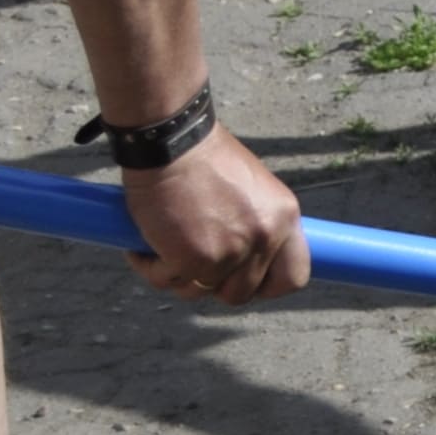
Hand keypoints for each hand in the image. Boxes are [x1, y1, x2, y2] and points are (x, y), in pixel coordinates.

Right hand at [119, 134, 310, 304]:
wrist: (171, 141)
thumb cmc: (202, 159)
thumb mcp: (250, 190)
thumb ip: (255, 223)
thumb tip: (245, 262)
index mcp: (284, 217)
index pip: (293, 277)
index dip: (266, 286)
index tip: (244, 281)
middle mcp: (265, 238)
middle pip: (240, 293)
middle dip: (212, 283)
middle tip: (189, 262)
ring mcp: (231, 252)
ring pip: (199, 291)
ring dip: (177, 276)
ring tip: (162, 247)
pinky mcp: (194, 260)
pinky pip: (168, 281)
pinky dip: (150, 268)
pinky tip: (142, 247)